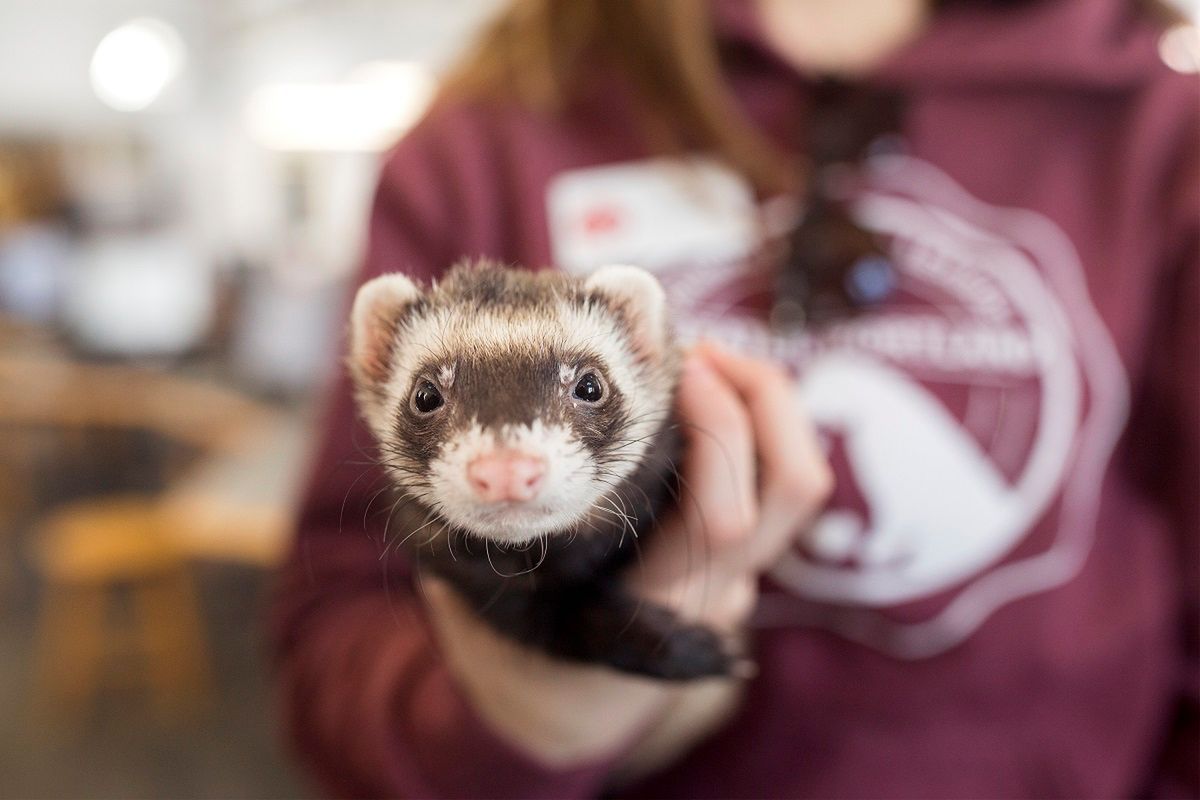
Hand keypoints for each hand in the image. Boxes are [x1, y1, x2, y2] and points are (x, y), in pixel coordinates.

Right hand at [423, 342, 831, 771]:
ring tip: (706, 361)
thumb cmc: (517, 644)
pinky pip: (776, 481)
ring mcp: (736, 575)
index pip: (723, 519)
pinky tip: (700, 395)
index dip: (720, 432)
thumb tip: (457, 450)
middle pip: (792, 488)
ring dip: (768, 405)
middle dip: (761, 398)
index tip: (677, 368)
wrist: (563, 709)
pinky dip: (757, 424)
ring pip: (799, 482)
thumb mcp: (480, 598)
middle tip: (697, 352)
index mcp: (652, 602)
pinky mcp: (741, 557)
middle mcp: (711, 589)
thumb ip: (475, 534)